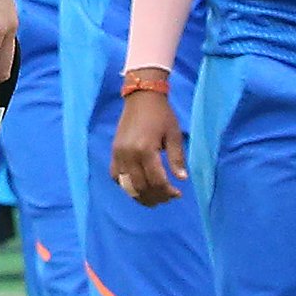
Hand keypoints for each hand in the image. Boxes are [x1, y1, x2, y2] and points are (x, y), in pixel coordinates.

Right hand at [112, 83, 189, 206]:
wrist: (141, 97)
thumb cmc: (162, 114)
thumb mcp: (174, 135)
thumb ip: (176, 158)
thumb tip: (182, 179)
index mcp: (145, 149)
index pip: (156, 181)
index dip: (167, 192)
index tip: (178, 193)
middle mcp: (129, 155)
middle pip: (141, 187)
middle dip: (156, 197)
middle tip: (168, 198)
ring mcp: (118, 154)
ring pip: (127, 185)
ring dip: (140, 196)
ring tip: (153, 199)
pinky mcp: (113, 152)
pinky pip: (116, 176)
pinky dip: (126, 186)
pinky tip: (138, 187)